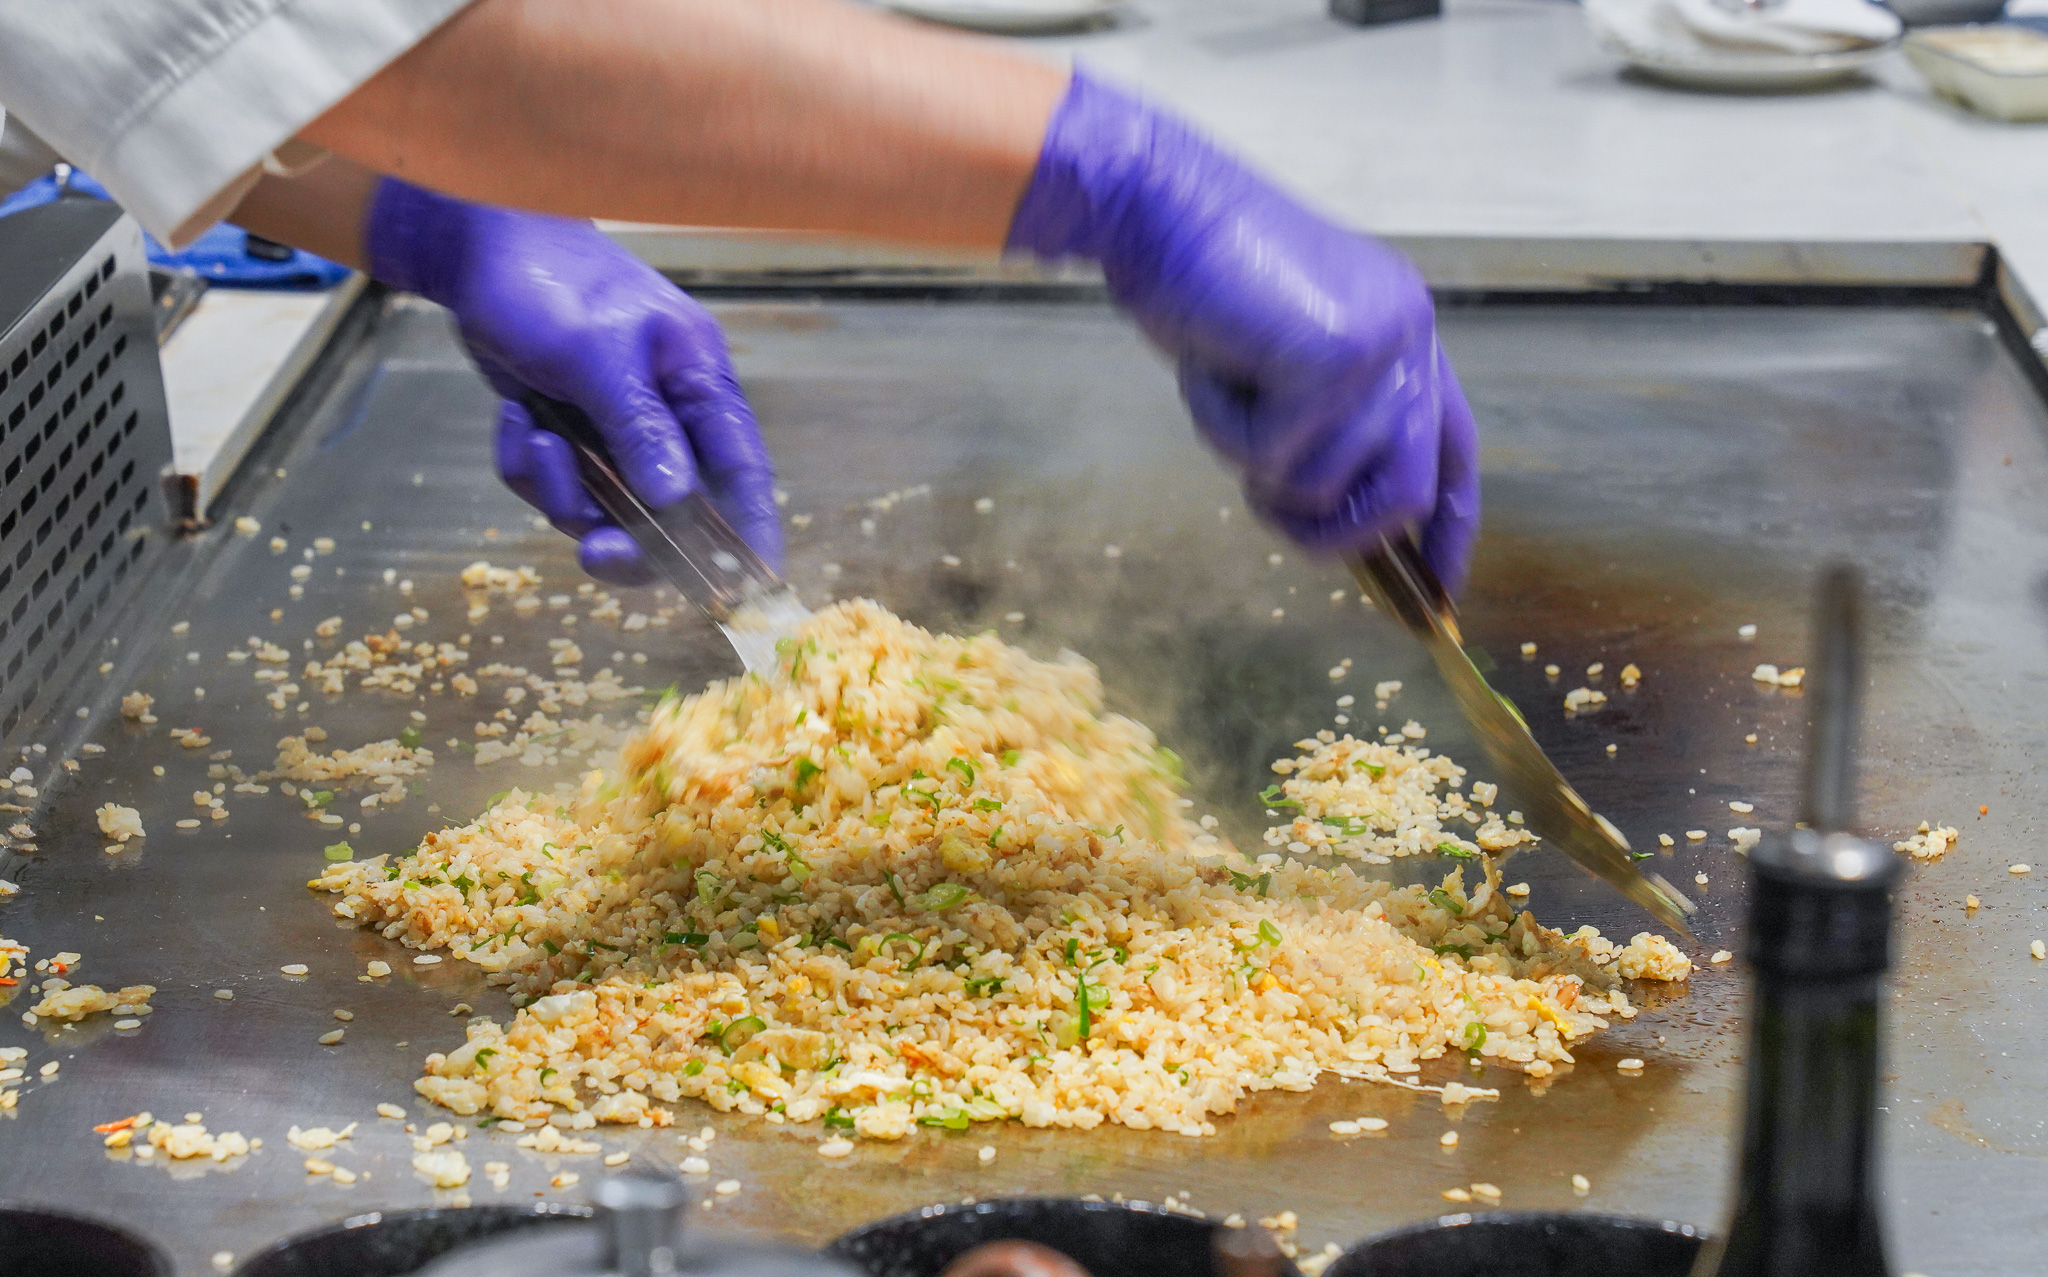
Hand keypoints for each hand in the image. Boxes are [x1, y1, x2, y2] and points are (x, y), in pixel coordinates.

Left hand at [363, 179, 778, 584]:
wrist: (475, 245)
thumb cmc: (549, 281)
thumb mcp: (594, 353)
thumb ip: (638, 427)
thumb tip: (677, 500)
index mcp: (698, 383)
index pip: (743, 470)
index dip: (752, 532)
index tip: (752, 588)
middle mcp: (668, 414)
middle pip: (673, 513)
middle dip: (628, 537)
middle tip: (592, 553)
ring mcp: (616, 428)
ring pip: (604, 507)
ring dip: (559, 489)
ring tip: (534, 437)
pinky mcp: (569, 433)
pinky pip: (555, 486)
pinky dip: (526, 464)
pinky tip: (514, 416)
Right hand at [1006, 71, 1478, 592]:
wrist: (1158, 203)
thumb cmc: (1199, 277)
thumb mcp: (1277, 357)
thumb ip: (1319, 419)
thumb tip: (1333, 518)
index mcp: (1407, 333)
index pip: (1454, 452)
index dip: (1448, 529)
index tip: (1434, 593)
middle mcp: (1411, 338)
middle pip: (1406, 493)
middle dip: (1339, 532)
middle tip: (1270, 513)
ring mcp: (1380, 348)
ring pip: (1328, 485)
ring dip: (1255, 462)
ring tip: (1222, 388)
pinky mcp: (1334, 362)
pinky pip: (1276, 459)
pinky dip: (1225, 431)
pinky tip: (1210, 367)